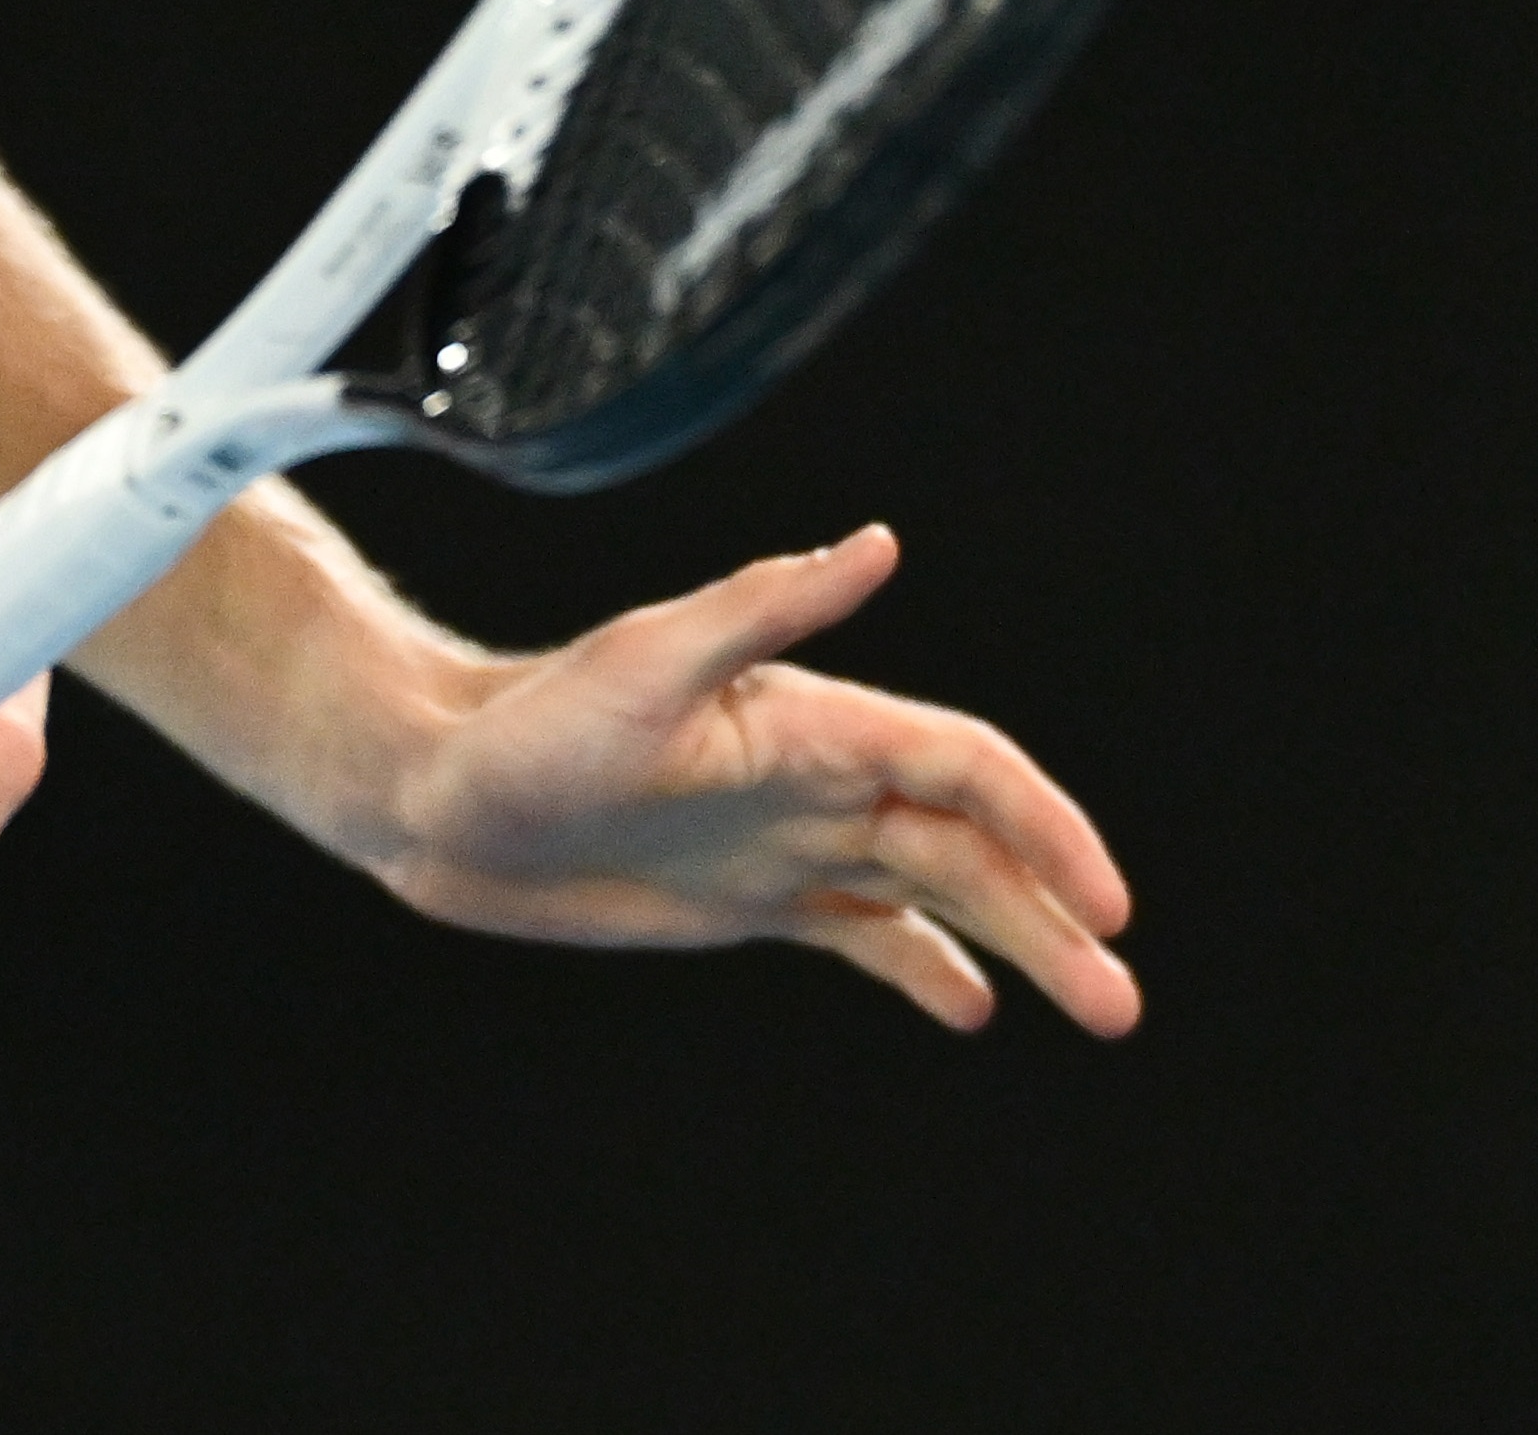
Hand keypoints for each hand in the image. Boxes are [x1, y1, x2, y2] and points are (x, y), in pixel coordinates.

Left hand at [384, 526, 1139, 1035]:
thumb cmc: (528, 720)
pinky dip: (924, 966)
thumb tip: (879, 542)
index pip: (968, 769)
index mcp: (814, 723)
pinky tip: (972, 1009)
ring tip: (1095, 1011)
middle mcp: (818, 780)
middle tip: (1119, 1003)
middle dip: (1055, 915)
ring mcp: (788, 842)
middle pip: (974, 845)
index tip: (1104, 905)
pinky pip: (864, 935)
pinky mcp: (748, 899)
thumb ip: (764, 605)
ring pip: (939, 894)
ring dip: (1018, 945)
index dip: (1046, 829)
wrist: (435, 790)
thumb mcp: (643, 662)